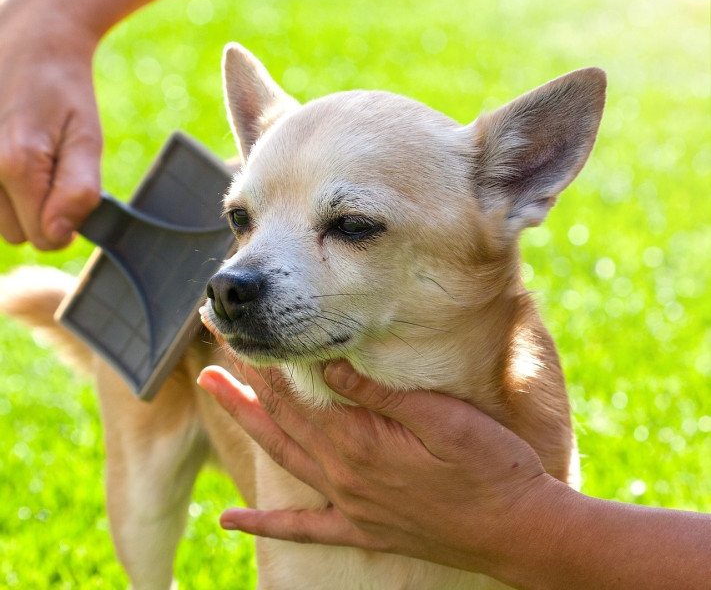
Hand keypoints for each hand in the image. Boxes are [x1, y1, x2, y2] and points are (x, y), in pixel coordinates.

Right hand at [0, 0, 102, 248]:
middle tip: (50, 168)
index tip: (71, 193)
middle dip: (38, 213)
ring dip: (15, 202)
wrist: (30, 44)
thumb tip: (58, 235)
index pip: (43, 238)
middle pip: (16, 234)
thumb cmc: (65, 94)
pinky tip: (8, 155)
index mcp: (15, 165)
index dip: (66, 225)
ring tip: (27, 159)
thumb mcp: (87, 140)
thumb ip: (78, 191)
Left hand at [197, 361, 557, 574]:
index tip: (239, 339)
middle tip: (211, 362)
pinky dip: (263, 526)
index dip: (266, 366)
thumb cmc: (489, 466)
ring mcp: (350, 506)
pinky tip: (232, 522)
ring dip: (246, 428)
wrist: (518, 531)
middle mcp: (343, 475)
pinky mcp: (364, 529)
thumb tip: (329, 362)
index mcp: (360, 442)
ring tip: (214, 399)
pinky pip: (303, 530)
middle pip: (281, 422)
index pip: (298, 396)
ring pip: (283, 460)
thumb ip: (379, 393)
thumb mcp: (441, 417)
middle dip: (244, 388)